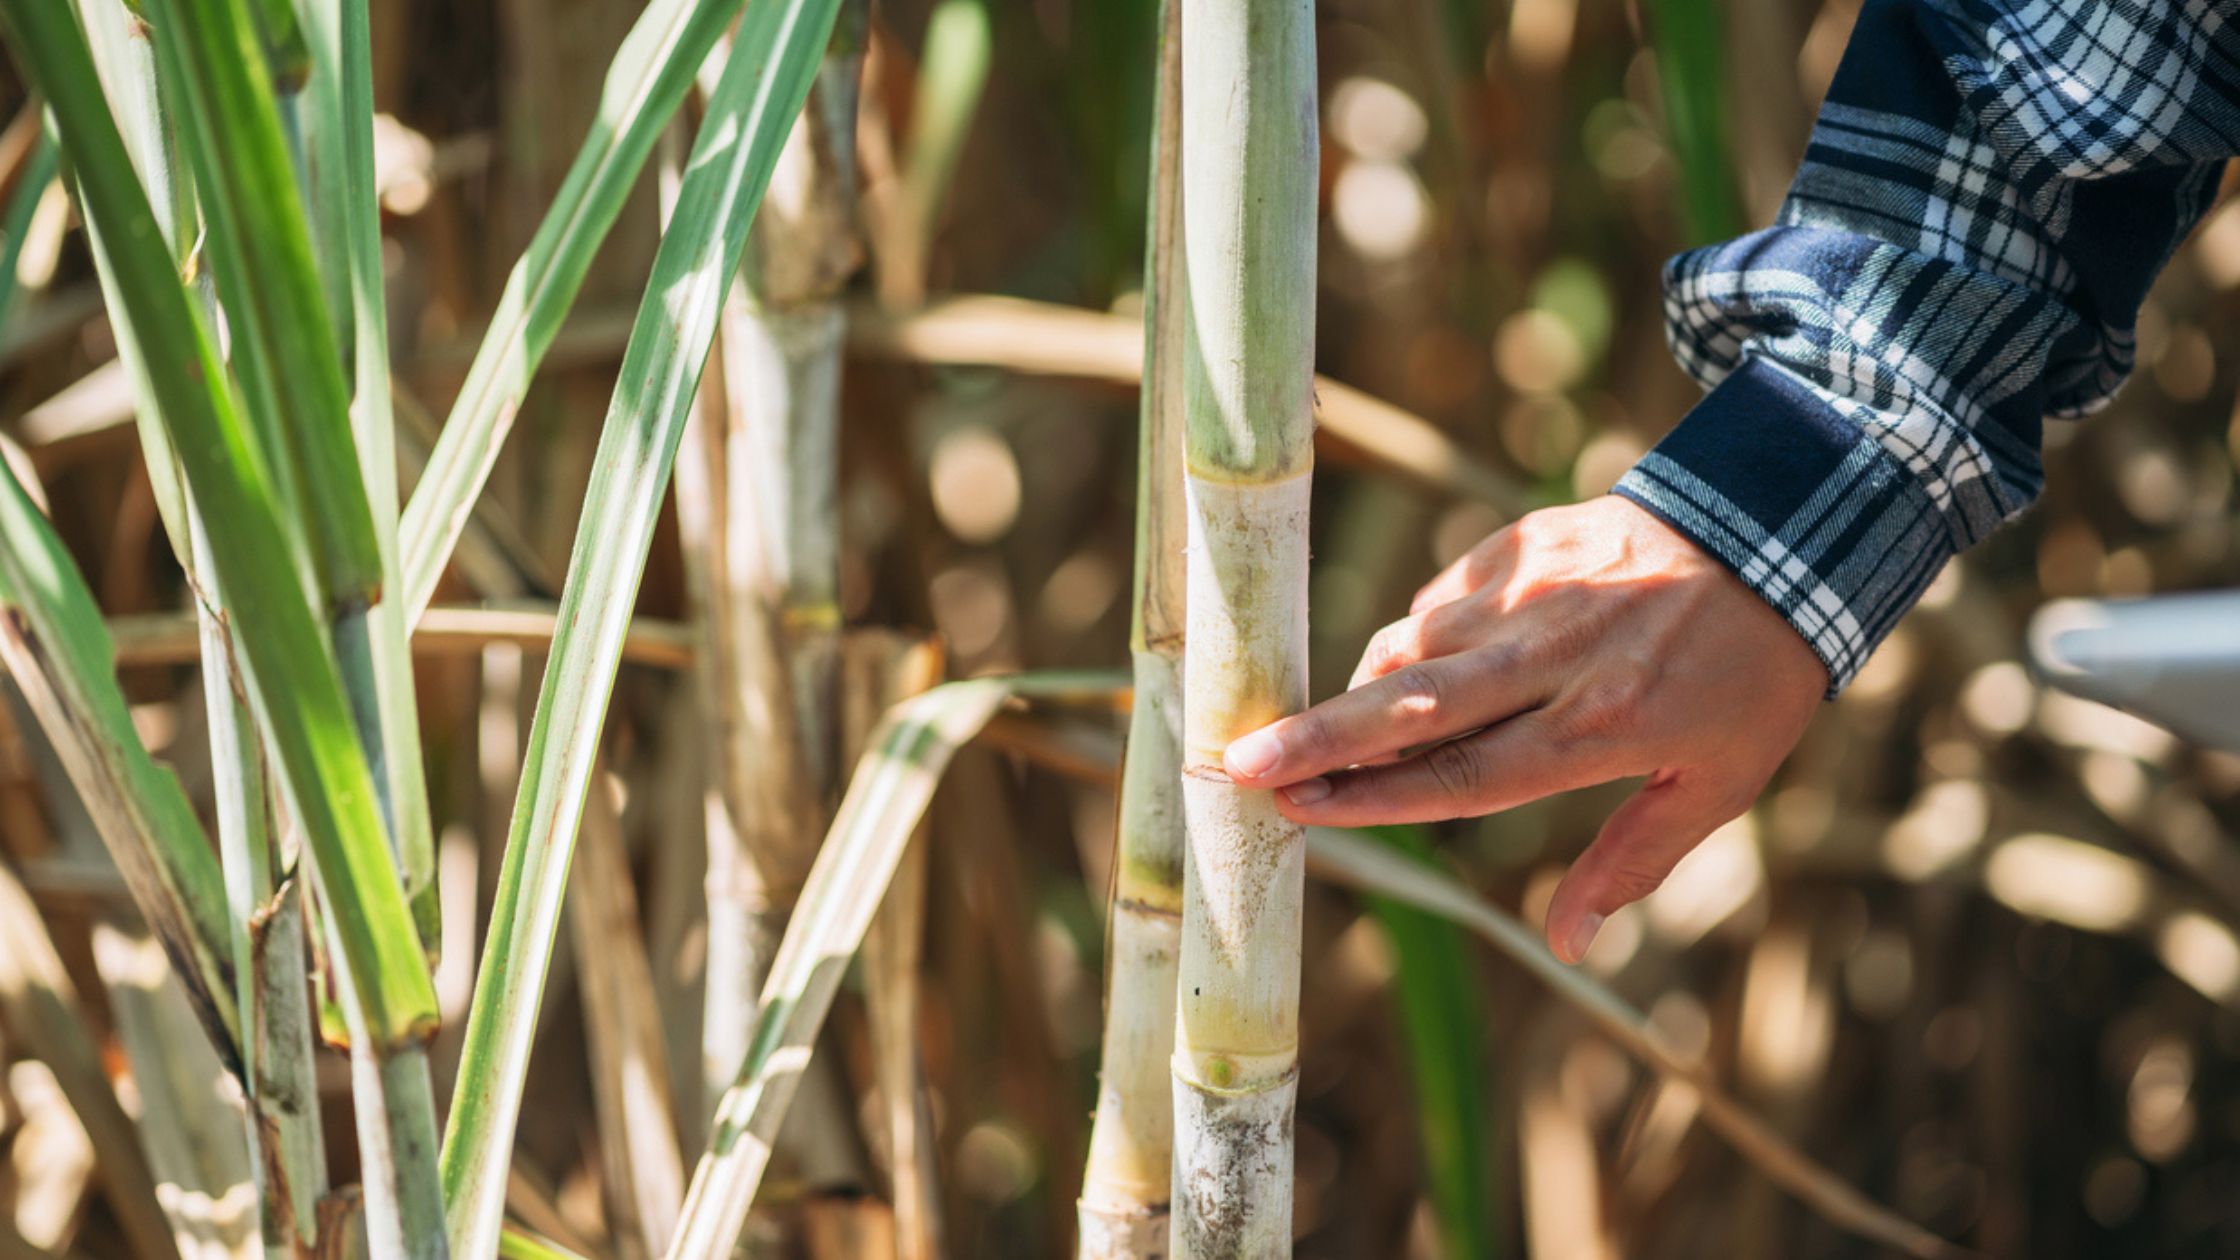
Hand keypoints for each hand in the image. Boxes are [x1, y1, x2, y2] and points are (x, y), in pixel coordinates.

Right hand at [1222, 496, 1826, 963]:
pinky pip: (1441, 601)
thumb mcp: (1718, 785)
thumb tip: (1567, 947)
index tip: (1301, 812)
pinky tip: (1412, 666)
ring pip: (1415, 646)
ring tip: (1319, 728)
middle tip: (1239, 759)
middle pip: (1414, 706)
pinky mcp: (1522, 542)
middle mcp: (1556, 657)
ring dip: (1362, 690)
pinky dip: (1415, 639)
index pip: (1466, 775)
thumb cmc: (1749, 677)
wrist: (1779, 531)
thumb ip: (1631, 861)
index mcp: (1602, 727)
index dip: (1377, 800)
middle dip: (1321, 737)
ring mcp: (1534, 591)